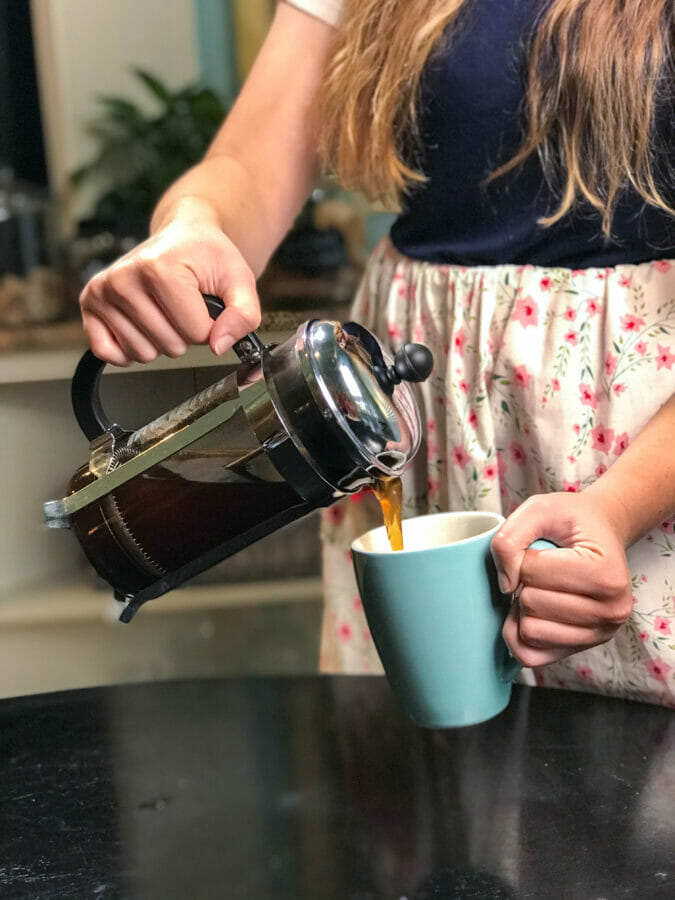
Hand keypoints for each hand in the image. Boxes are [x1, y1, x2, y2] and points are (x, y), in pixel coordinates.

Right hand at [79, 216, 260, 365]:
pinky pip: (108, 353)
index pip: (197, 333)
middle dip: (185, 334)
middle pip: (170, 346)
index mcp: (159, 268)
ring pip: (143, 354)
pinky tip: (140, 324)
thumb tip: (220, 345)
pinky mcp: (89, 303)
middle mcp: (124, 278)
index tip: (204, 302)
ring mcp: (102, 290)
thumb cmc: (207, 256)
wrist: (183, 235)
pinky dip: (129, 349)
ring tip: (164, 308)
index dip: (209, 325)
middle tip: (183, 304)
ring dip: (160, 340)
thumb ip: (244, 315)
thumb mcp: (239, 279)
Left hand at [490, 492, 632, 667]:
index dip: (524, 556)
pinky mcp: (580, 650)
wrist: (600, 533)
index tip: (543, 549)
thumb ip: (510, 537)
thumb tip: (505, 585)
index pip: (532, 572)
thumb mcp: (539, 509)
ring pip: (529, 631)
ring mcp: (599, 635)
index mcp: (607, 575)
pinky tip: (532, 612)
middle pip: (530, 604)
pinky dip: (520, 633)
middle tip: (541, 569)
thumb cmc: (572, 521)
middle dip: (523, 582)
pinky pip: (530, 655)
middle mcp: (612, 611)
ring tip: (541, 588)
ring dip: (522, 608)